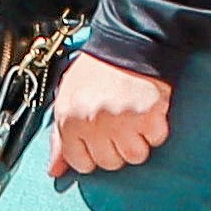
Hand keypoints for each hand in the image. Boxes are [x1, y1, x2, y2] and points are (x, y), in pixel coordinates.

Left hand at [51, 55, 174, 176]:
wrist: (128, 40)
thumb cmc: (96, 68)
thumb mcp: (67, 97)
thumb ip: (60, 137)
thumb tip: (55, 169)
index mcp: (69, 119)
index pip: (80, 162)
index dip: (91, 151)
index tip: (98, 136)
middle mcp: (93, 122)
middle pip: (110, 162)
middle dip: (115, 145)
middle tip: (118, 121)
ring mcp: (121, 120)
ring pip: (135, 156)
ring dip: (138, 139)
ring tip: (133, 115)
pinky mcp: (148, 115)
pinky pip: (156, 139)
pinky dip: (156, 128)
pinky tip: (147, 109)